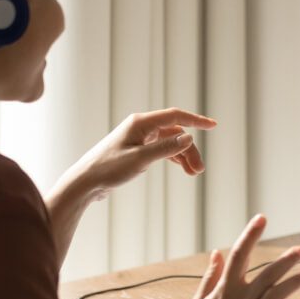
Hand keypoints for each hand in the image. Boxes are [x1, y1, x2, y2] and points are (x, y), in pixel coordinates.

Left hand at [57, 108, 216, 200]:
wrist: (86, 182)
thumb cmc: (109, 168)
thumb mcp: (141, 159)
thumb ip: (166, 148)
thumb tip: (189, 138)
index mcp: (141, 123)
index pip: (176, 116)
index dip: (196, 120)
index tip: (213, 125)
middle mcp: (141, 127)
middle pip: (175, 133)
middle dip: (189, 150)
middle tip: (199, 170)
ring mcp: (139, 138)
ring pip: (170, 143)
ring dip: (183, 156)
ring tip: (194, 173)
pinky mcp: (137, 149)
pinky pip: (162, 149)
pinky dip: (173, 158)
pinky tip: (182, 169)